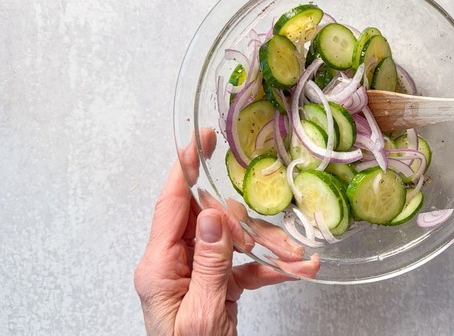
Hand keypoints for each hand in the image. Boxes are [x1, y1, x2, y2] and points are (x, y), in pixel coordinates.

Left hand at [134, 130, 301, 334]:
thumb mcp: (200, 313)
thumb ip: (207, 263)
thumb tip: (212, 215)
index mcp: (158, 266)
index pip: (170, 204)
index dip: (184, 167)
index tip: (200, 140)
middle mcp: (174, 263)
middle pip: (212, 221)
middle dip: (248, 225)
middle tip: (274, 236)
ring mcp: (196, 272)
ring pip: (235, 241)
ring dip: (268, 249)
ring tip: (295, 260)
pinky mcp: (217, 284)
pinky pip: (245, 265)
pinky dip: (270, 267)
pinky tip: (295, 270)